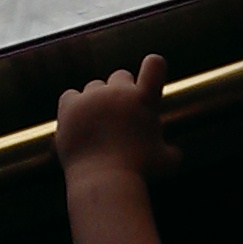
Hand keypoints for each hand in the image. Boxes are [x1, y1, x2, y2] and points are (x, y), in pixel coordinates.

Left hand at [55, 55, 181, 183]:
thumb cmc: (139, 172)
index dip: (154, 66)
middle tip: (121, 113)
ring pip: (95, 86)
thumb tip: (172, 152)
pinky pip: (71, 95)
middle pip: (120, 75)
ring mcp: (92, 97)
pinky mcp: (70, 106)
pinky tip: (78, 121)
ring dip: (98, 99)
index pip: (155, 64)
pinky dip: (74, 105)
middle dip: (122, 90)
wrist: (103, 179)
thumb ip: (169, 149)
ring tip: (98, 123)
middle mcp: (118, 92)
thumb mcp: (167, 161)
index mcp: (145, 99)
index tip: (151, 73)